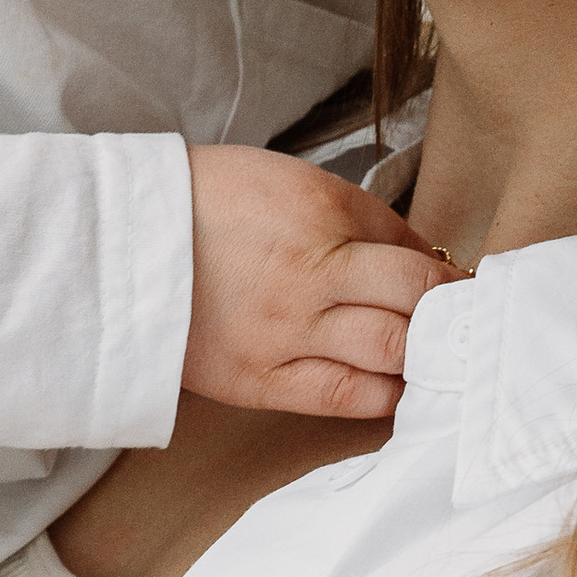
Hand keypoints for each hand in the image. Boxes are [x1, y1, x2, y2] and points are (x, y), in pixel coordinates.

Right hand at [181, 145, 451, 420]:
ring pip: (393, 352)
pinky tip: (398, 388)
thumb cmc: (201, 202)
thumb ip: (354, 215)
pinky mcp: (258, 379)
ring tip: (435, 358)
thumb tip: (416, 255)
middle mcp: (313, 273)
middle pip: (418, 303)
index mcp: (321, 212)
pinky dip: (386, 395)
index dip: (447, 275)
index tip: (460, 287)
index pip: (414, 252)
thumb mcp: (285, 179)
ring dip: (425, 356)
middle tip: (462, 326)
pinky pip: (346, 397)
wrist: (113, 244)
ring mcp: (286, 331)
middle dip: (449, 315)